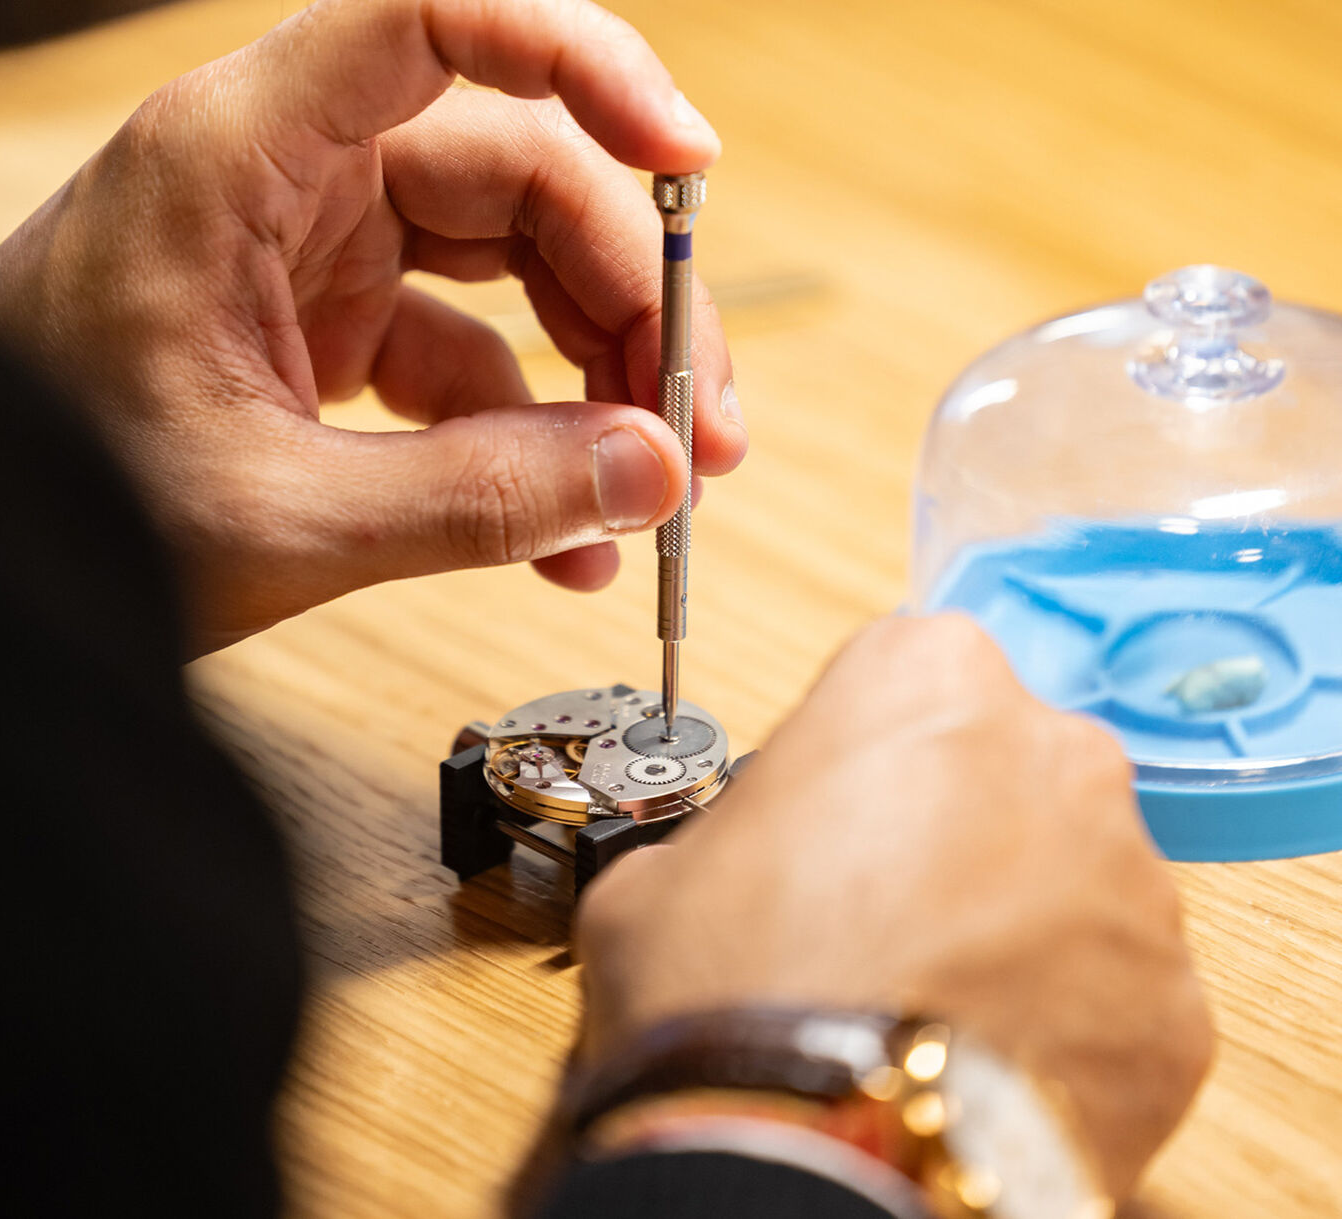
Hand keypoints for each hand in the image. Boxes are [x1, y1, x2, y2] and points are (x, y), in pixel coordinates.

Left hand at [0, 0, 744, 651]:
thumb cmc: (56, 501)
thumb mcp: (278, 515)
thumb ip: (476, 500)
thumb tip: (649, 478)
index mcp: (243, 157)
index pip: (439, 21)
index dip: (585, 62)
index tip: (688, 160)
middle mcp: (289, 178)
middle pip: (521, 176)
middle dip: (632, 302)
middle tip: (700, 431)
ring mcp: (316, 252)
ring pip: (513, 269)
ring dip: (602, 376)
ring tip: (656, 492)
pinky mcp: (330, 328)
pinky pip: (471, 360)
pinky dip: (533, 441)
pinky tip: (571, 535)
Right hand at [574, 615, 1211, 1198]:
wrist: (809, 1146)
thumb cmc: (728, 985)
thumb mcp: (661, 867)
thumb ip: (733, 828)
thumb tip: (747, 869)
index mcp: (926, 680)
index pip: (912, 673)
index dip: (865, 748)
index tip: (838, 809)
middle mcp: (1053, 753)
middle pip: (1007, 765)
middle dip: (955, 821)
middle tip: (877, 907)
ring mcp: (1131, 879)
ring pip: (1073, 875)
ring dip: (1015, 918)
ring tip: (923, 997)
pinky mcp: (1174, 1004)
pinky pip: (1115, 988)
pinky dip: (1061, 1016)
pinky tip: (979, 1056)